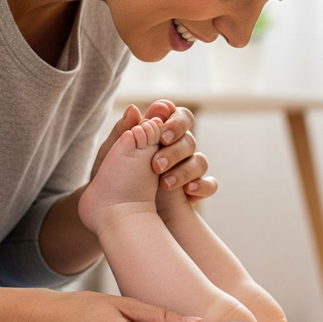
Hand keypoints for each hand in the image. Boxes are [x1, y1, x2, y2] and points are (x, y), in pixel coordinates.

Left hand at [92, 101, 217, 204]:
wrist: (117, 212)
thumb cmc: (113, 179)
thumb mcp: (112, 155)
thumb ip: (123, 132)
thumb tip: (135, 109)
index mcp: (161, 134)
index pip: (178, 116)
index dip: (176, 121)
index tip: (161, 134)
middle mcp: (178, 149)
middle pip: (190, 139)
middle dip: (175, 150)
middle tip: (156, 164)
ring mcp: (189, 169)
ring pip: (201, 161)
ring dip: (184, 171)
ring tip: (163, 184)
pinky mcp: (196, 190)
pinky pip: (210, 185)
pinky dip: (201, 186)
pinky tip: (187, 191)